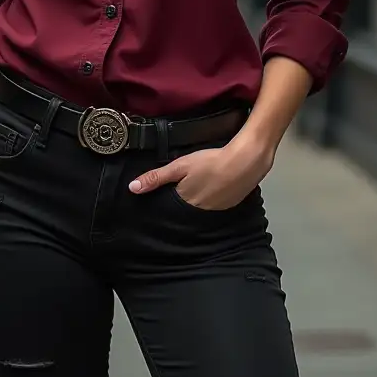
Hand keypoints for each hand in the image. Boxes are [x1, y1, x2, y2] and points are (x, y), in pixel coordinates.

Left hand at [128, 133, 274, 210]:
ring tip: (194, 191)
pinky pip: (213, 207)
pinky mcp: (229, 206)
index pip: (169, 209)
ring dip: (195, 203)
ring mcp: (216, 212)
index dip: (164, 204)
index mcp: (185, 203)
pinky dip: (210, 200)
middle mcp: (199, 214)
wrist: (245, 162)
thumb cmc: (209, 162)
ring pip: (199, 210)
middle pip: (184, 211)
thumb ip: (157, 177)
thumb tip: (131, 188)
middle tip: (176, 194)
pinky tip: (211, 190)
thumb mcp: (180, 166)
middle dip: (179, 206)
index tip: (157, 201)